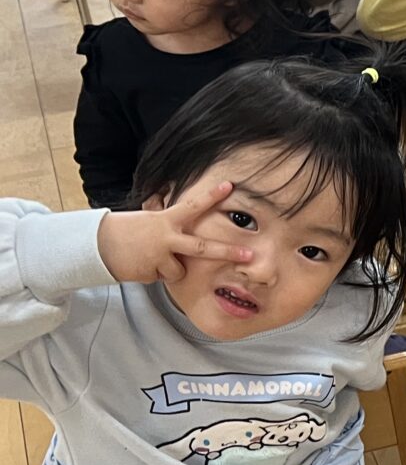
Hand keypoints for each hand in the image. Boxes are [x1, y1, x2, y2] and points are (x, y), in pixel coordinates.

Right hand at [96, 179, 253, 284]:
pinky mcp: (151, 273)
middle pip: (203, 248)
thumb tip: (180, 205)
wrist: (96, 246)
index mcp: (166, 220)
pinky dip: (154, 274)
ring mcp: (159, 257)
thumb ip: (169, 220)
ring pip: (179, 271)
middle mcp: (166, 238)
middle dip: (228, 252)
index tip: (229, 186)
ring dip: (169, 268)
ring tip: (150, 258)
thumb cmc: (127, 230)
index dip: (211, 196)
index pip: (193, 206)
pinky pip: (162, 278)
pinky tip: (141, 265)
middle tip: (250, 255)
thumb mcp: (150, 218)